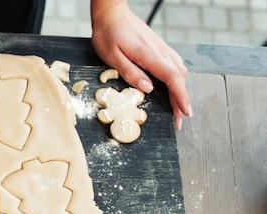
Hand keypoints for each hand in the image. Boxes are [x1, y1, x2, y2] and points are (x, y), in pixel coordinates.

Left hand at [91, 0, 191, 128]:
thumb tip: (148, 88)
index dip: (181, 96)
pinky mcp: (158, 47)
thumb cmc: (108, 34)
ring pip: (179, 71)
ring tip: (178, 108)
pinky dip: (177, 79)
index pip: (172, 78)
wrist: (111, 13)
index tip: (185, 112)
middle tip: (180, 120)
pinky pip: (174, 65)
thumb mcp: (112, 56)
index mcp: (148, 54)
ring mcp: (161, 48)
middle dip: (182, 100)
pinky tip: (174, 87)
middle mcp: (159, 51)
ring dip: (181, 90)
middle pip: (179, 77)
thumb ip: (130, 72)